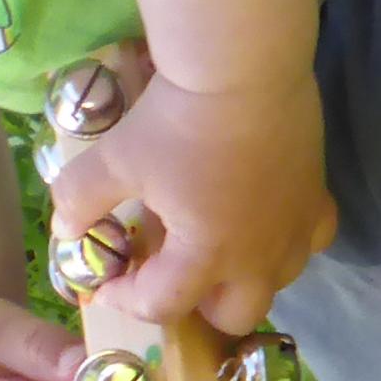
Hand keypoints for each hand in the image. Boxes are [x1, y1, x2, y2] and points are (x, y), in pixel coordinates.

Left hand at [44, 61, 334, 333]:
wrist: (243, 64)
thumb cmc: (177, 120)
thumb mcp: (115, 159)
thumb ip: (81, 199)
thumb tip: (64, 227)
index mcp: (207, 255)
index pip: (163, 305)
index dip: (126, 299)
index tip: (106, 282)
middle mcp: (259, 256)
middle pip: (234, 315)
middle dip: (196, 306)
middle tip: (168, 274)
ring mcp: (295, 227)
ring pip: (278, 282)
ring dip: (243, 279)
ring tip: (214, 247)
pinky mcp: (317, 194)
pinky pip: (310, 238)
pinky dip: (286, 242)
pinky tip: (266, 220)